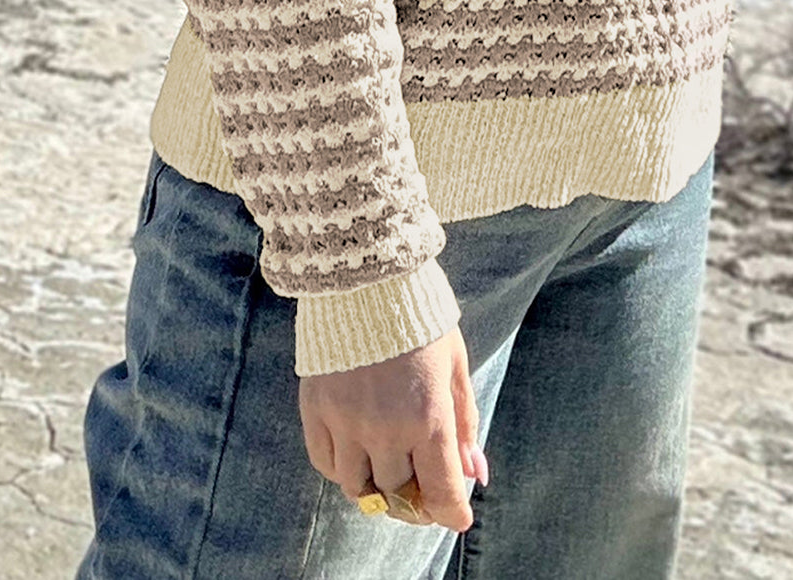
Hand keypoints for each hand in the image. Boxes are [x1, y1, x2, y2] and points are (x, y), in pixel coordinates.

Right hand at [299, 324, 483, 532]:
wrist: (366, 275)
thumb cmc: (420, 318)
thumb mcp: (455, 365)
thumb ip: (464, 421)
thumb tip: (476, 473)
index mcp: (428, 417)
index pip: (441, 493)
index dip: (453, 513)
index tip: (457, 516)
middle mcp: (385, 428)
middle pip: (399, 496)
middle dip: (418, 503)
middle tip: (425, 493)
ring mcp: (346, 422)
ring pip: (359, 489)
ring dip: (378, 493)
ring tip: (390, 475)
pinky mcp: (315, 410)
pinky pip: (326, 464)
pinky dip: (344, 470)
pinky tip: (359, 455)